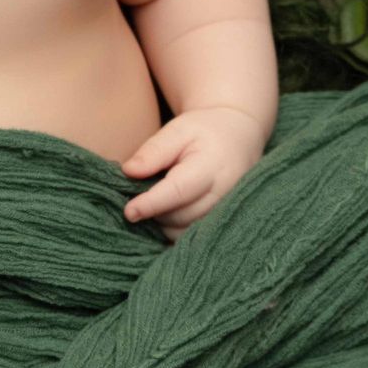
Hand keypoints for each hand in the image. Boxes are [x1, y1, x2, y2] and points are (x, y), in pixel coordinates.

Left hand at [119, 106, 266, 244]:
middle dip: (154, 212)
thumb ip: (154, 151)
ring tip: (154, 200)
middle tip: (137, 194)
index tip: (129, 212)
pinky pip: (193, 237)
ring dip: (163, 223)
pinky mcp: (222, 222)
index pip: (178, 191)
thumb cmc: (204, 132)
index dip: (151, 204)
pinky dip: (173, 229)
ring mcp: (226, 212)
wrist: (238, 138)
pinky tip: (165, 213)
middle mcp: (224, 194)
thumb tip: (129, 171)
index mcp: (211, 167)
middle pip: (179, 216)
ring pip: (185, 231)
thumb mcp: (178, 130)